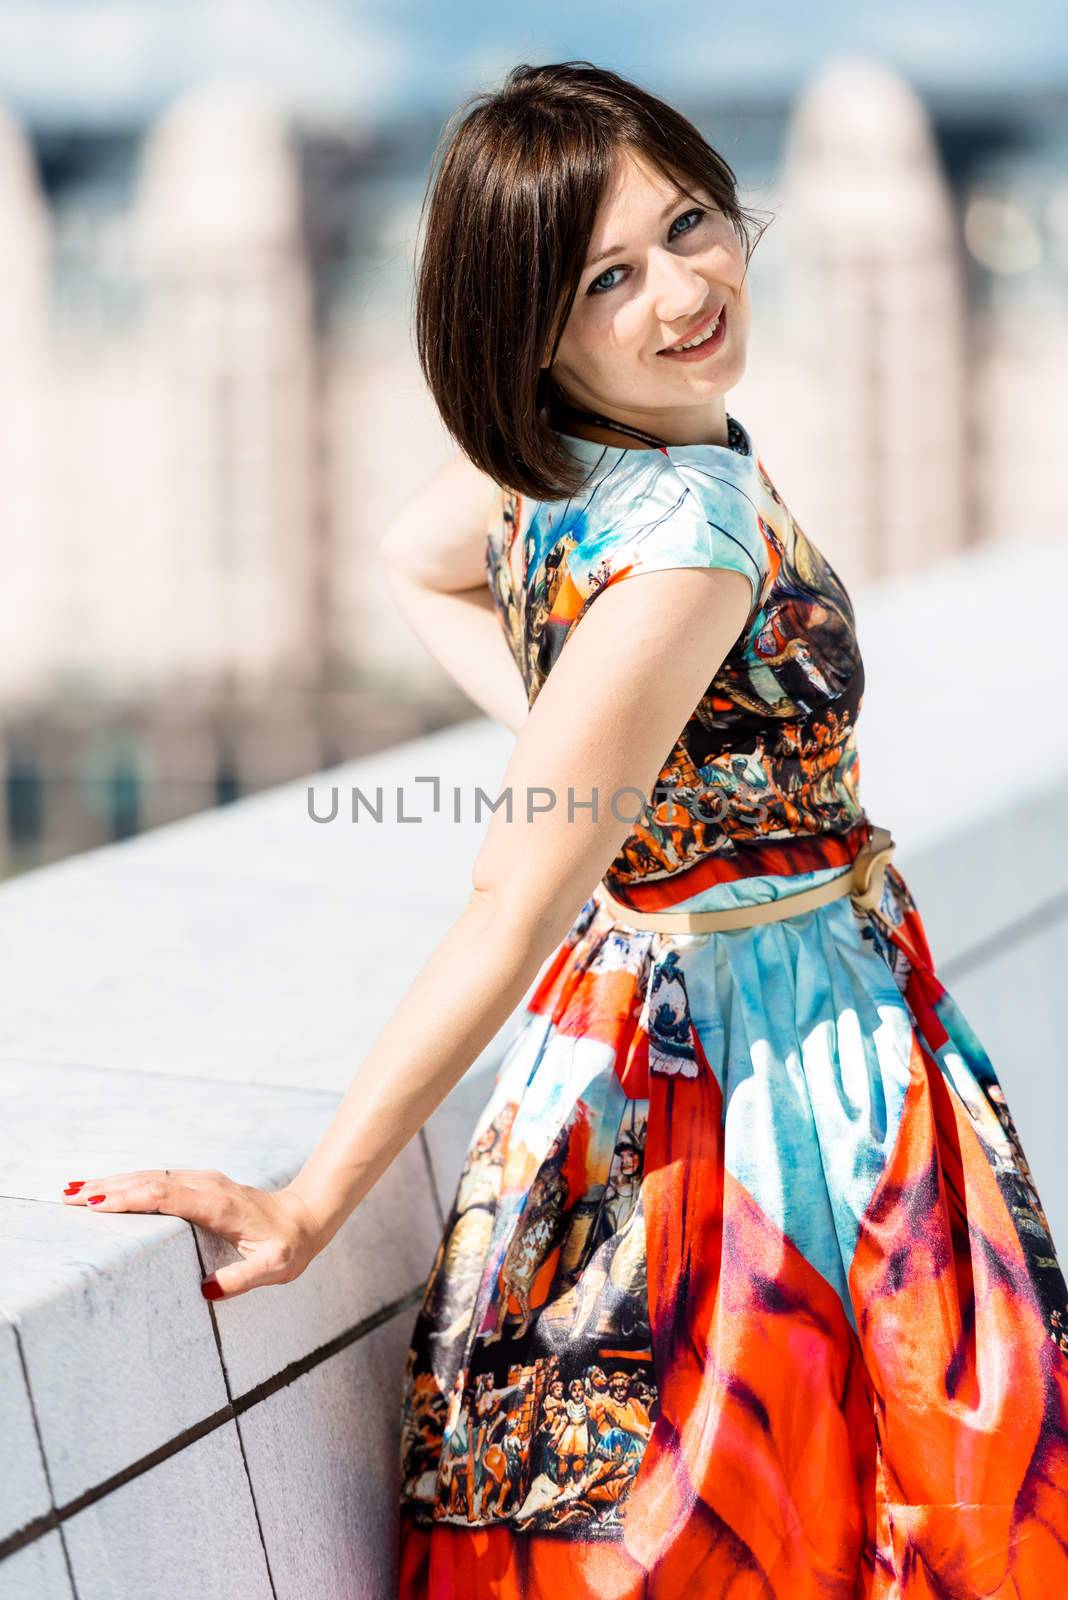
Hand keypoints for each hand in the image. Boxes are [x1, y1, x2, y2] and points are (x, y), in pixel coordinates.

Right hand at [61, 1169, 325, 1300]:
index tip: (97, 1204)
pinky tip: (108, 1188)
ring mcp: (203, 1182)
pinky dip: (130, 1181)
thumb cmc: (289, 1245)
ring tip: (74, 1191)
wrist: (306, 1216)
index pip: (166, 1196)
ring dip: (113, 1182)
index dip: (131, 1198)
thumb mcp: (275, 1267)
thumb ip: (243, 1278)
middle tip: (69, 1197)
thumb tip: (206, 1290)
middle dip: (109, 1188)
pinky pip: (158, 1179)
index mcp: (218, 1205)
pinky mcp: (200, 1184)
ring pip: (151, 1176)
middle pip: (150, 1180)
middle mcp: (207, 1187)